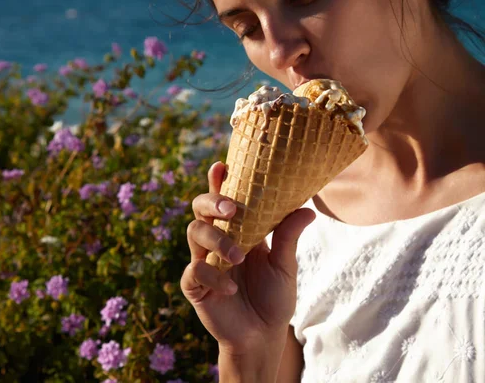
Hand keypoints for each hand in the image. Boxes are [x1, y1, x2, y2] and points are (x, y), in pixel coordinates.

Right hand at [180, 161, 315, 352]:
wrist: (262, 336)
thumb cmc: (274, 297)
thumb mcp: (285, 266)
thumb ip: (288, 237)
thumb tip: (307, 208)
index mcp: (238, 231)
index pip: (224, 200)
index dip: (218, 181)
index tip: (222, 165)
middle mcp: (216, 241)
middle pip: (201, 209)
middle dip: (211, 202)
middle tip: (231, 209)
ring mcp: (203, 261)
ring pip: (194, 233)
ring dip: (216, 240)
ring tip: (239, 257)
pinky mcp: (195, 285)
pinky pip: (194, 271)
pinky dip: (213, 275)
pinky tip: (230, 288)